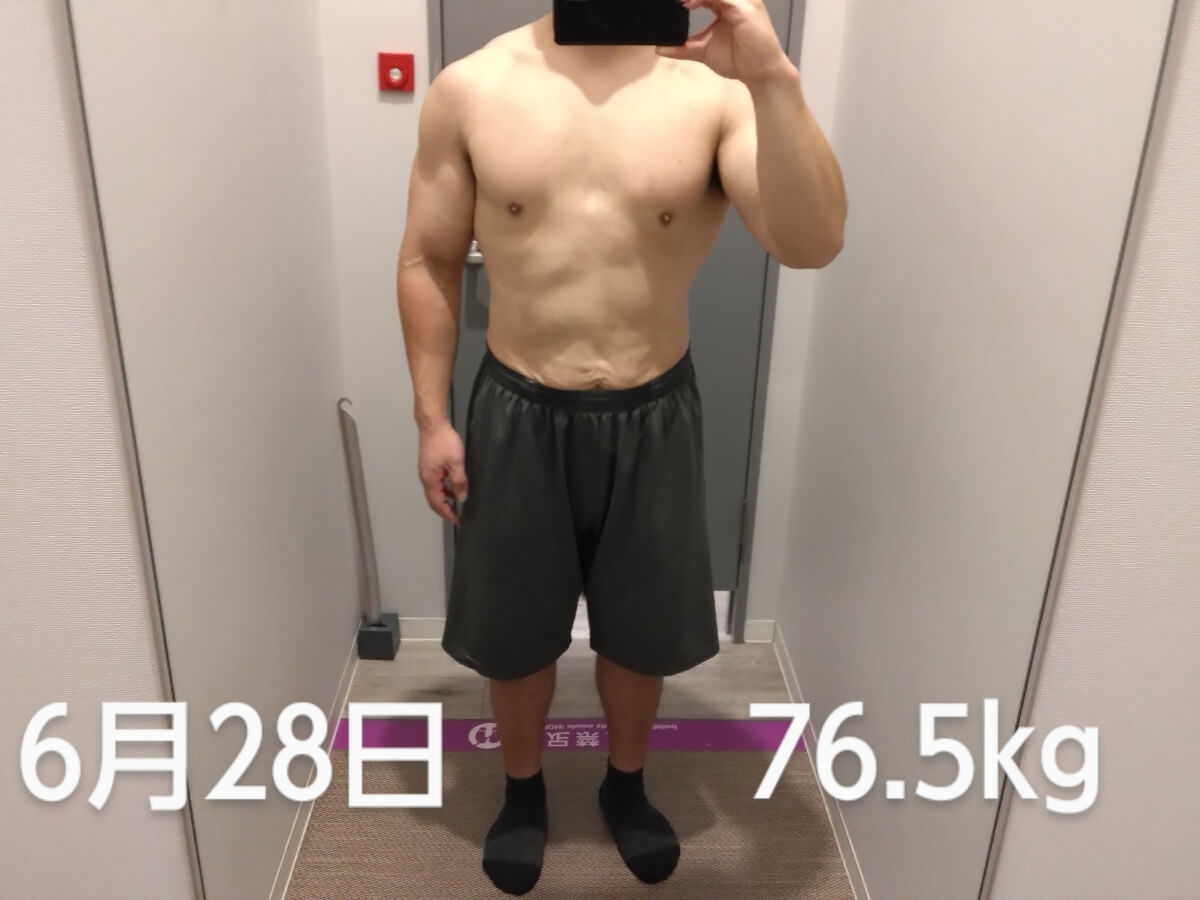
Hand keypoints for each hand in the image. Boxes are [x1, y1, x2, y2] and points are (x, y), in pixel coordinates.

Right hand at [418, 421, 466, 524]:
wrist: (433, 424)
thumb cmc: (443, 441)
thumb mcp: (456, 463)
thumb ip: (459, 482)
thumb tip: (461, 497)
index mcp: (430, 480)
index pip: (437, 504)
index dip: (447, 513)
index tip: (457, 520)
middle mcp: (425, 478)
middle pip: (433, 500)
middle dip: (444, 510)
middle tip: (456, 516)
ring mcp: (426, 471)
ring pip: (434, 491)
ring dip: (444, 499)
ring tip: (457, 503)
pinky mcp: (428, 465)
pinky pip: (435, 482)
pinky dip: (444, 488)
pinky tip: (453, 486)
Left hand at [658, 0, 791, 85]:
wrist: (761, 73)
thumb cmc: (740, 60)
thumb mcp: (704, 51)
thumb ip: (683, 47)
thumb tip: (660, 48)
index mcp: (727, 4)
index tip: (670, 3)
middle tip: (671, 1)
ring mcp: (742, 1)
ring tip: (678, 2)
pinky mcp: (745, 8)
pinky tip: (689, 4)